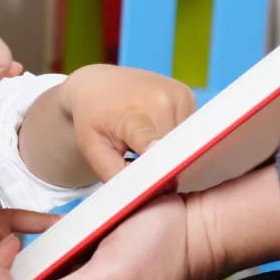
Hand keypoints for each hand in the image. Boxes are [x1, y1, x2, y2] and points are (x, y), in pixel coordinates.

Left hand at [60, 64, 195, 180]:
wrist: (95, 85)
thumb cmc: (91, 120)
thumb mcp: (93, 150)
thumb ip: (116, 175)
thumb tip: (147, 194)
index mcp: (135, 115)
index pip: (157, 146)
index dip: (163, 168)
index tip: (164, 185)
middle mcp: (163, 101)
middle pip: (175, 151)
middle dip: (164, 166)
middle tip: (143, 167)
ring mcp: (179, 96)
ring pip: (185, 142)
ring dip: (171, 152)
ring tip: (144, 146)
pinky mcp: (188, 96)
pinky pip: (187, 130)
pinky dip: (174, 138)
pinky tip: (154, 133)